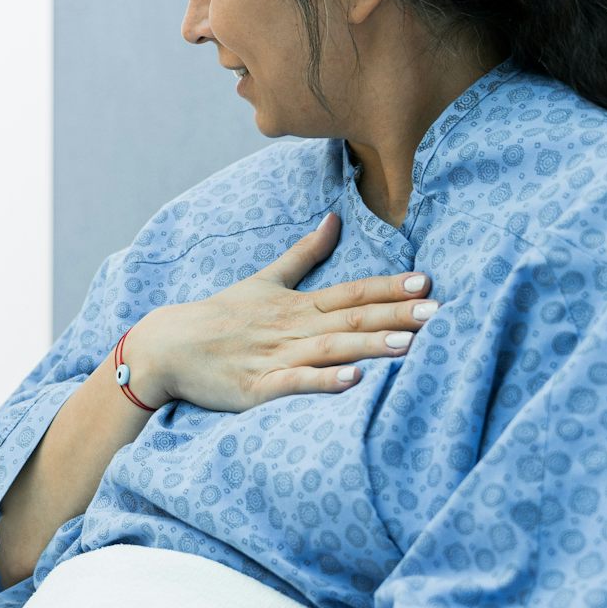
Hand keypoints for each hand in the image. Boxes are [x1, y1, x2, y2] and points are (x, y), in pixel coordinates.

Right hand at [129, 212, 436, 411]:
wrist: (167, 345)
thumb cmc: (220, 316)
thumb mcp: (264, 280)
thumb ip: (304, 253)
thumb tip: (335, 219)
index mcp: (297, 304)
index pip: (352, 292)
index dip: (389, 287)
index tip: (428, 282)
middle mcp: (291, 327)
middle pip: (350, 319)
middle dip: (396, 315)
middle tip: (439, 312)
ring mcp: (274, 357)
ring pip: (329, 348)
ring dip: (368, 345)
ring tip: (409, 345)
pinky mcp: (256, 388)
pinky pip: (293, 384)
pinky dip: (322, 381)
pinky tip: (353, 381)